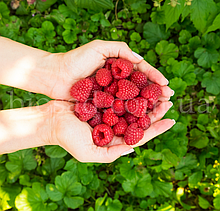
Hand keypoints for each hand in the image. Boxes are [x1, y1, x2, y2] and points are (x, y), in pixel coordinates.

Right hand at [48, 99, 173, 162]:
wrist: (51, 120)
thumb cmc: (68, 138)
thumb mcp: (89, 152)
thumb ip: (112, 153)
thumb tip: (133, 148)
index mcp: (114, 138)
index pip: (140, 134)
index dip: (156, 128)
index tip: (171, 120)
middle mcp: (114, 124)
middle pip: (139, 118)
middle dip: (154, 110)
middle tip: (169, 101)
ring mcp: (108, 111)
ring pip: (131, 104)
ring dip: (145, 98)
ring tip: (159, 91)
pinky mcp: (102, 99)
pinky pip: (119, 94)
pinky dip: (129, 89)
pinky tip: (140, 83)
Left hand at [49, 40, 172, 100]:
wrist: (56, 76)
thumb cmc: (75, 60)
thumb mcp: (98, 48)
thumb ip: (120, 49)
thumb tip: (141, 59)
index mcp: (118, 67)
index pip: (141, 72)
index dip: (154, 77)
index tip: (166, 84)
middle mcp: (117, 81)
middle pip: (140, 87)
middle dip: (155, 93)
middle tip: (168, 99)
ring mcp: (111, 93)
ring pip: (133, 99)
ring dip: (147, 104)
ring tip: (160, 108)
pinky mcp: (103, 104)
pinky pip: (120, 108)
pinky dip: (131, 112)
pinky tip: (141, 117)